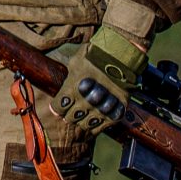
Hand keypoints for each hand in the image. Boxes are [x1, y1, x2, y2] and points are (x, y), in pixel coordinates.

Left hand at [52, 24, 147, 139]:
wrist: (122, 55)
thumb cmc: (95, 55)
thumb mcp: (75, 62)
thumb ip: (68, 78)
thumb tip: (59, 86)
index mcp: (73, 89)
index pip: (59, 108)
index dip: (58, 108)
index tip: (60, 106)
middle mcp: (86, 101)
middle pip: (71, 118)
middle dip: (69, 115)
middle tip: (72, 111)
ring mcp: (102, 107)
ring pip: (87, 124)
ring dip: (83, 121)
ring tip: (84, 115)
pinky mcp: (117, 110)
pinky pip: (104, 124)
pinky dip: (99, 124)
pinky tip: (97, 119)